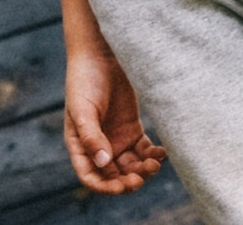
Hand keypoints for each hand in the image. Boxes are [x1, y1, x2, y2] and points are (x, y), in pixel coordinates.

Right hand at [63, 44, 165, 193]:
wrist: (101, 55)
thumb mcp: (83, 109)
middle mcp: (98, 146)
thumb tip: (103, 163)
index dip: (105, 187)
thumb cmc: (84, 80)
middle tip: (140, 178)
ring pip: (131, 166)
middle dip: (127, 181)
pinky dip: (153, 155)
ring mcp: (116, 139)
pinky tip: (162, 153)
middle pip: (114, 175)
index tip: (121, 187)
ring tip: (154, 164)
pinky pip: (144, 151)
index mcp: (80, 145)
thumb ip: (91, 136)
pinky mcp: (132, 129)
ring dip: (143, 170)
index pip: (91, 176)